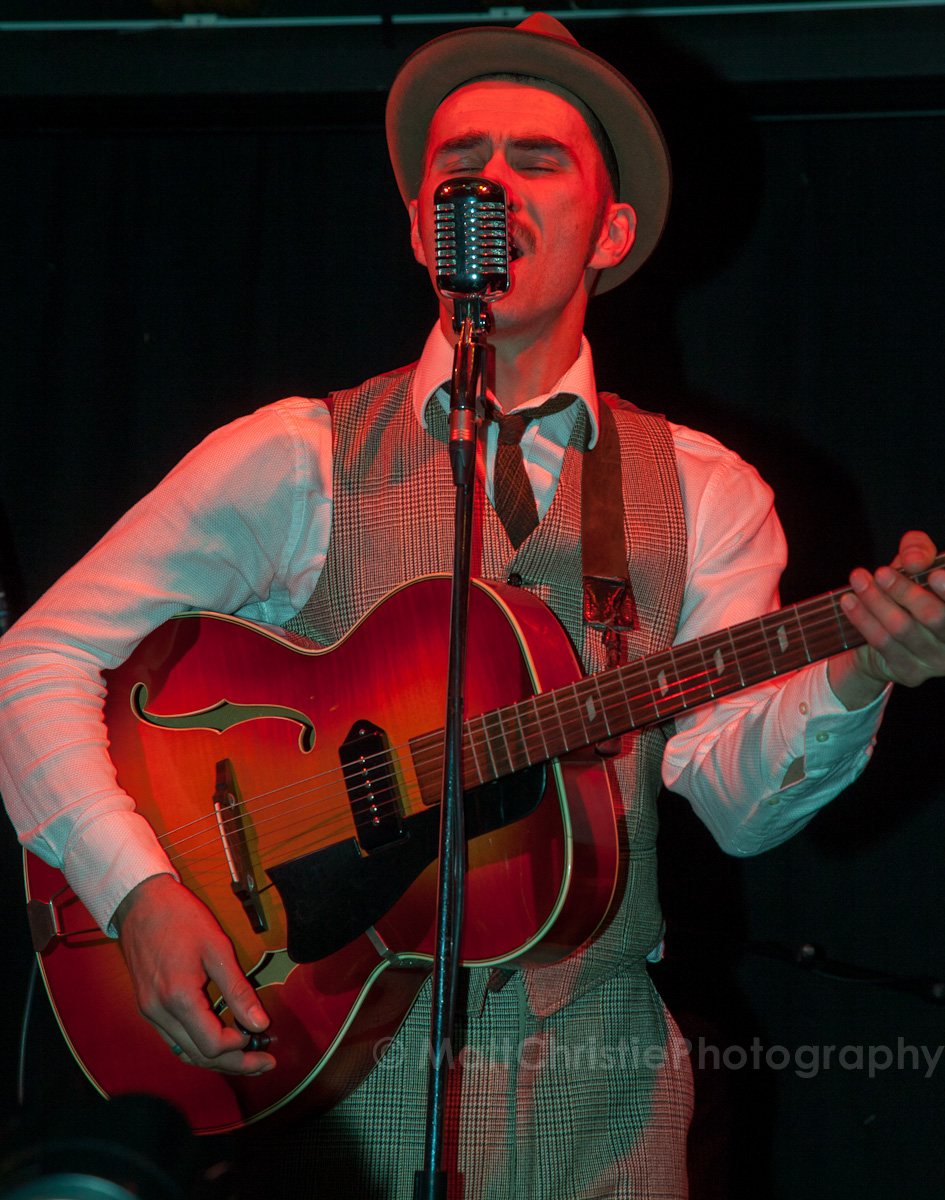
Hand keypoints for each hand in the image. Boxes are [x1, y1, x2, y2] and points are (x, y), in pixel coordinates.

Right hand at [114, 874, 274, 1074]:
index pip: (212, 1044)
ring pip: (184, 1053)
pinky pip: (174, 1039)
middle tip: (264, 1063)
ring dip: (216, 1060)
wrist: (141, 903)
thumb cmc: (180, 918)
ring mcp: (149, 1012)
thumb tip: (259, 1022)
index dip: (239, 1047)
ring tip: (246, 1057)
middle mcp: (159, 1012)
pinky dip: (197, 1046)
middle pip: (198, 1056)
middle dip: (234, 1064)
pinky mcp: (147, 1008)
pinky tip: (217, 1041)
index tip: (259, 1035)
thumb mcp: (218, 948)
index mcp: (178, 997)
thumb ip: (238, 990)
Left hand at [829, 530, 944, 708]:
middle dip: (905, 592)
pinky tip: (849, 601)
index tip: (934, 575)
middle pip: (934, 617)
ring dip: (876, 601)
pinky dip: (863, 619)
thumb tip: (914, 561)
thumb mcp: (918, 564)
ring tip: (858, 579)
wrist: (886, 634)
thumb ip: (919, 551)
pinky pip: (882, 643)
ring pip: (903, 629)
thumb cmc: (910, 592)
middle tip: (881, 572)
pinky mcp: (911, 673)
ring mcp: (936, 661)